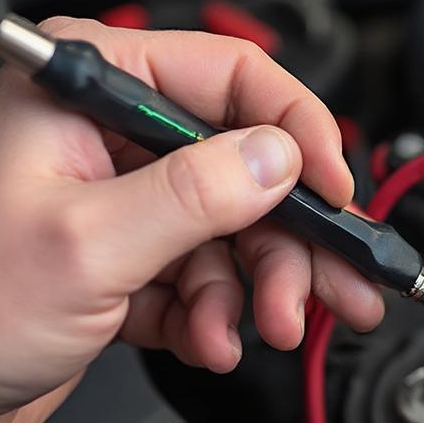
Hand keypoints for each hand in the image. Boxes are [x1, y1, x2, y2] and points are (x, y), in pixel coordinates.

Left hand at [0, 18, 383, 422]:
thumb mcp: (88, 246)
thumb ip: (194, 197)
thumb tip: (278, 160)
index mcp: (87, 92)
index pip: (230, 80)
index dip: (297, 134)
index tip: (336, 194)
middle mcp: (111, 138)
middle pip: (247, 171)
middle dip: (290, 242)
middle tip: (332, 290)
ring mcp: (124, 203)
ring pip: (235, 233)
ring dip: (257, 291)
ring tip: (262, 331)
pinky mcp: (131, 261)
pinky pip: (205, 279)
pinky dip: (217, 316)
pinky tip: (209, 342)